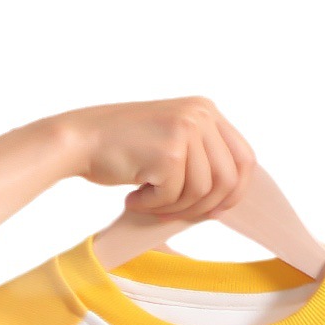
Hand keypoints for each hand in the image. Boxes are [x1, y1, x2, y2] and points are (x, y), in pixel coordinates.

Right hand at [54, 97, 255, 220]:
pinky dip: (153, 206)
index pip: (244, 159)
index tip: (216, 211)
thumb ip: (202, 162)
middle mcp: (200, 115)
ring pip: (201, 192)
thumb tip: (229, 203)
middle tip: (174, 214)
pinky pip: (174, 196)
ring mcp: (185, 130)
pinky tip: (134, 198)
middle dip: (203, 207)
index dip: (235, 192)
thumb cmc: (123, 148)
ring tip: (148, 202)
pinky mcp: (168, 151)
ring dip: (174, 208)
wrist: (80, 139)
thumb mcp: (173, 145)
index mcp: (206, 110)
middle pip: (228, 180)